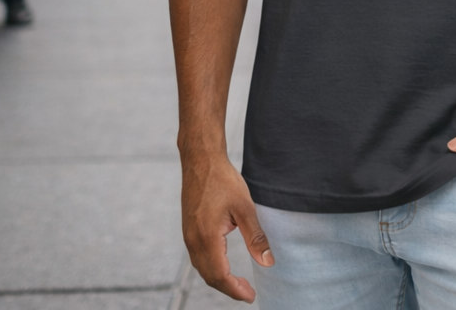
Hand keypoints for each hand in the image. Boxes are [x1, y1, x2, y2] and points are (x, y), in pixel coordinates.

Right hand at [181, 153, 273, 302]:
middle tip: (247, 293)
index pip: (220, 275)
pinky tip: (222, 265)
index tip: (251, 296)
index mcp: (207, 238)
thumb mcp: (245, 207)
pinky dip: (211, 268)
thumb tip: (268, 262)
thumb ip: (256, 237)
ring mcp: (188, 236)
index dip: (235, 290)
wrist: (200, 160)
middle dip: (228, 288)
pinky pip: (198, 258)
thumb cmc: (223, 180)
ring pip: (202, 268)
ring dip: (219, 280)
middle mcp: (193, 241)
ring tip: (237, 283)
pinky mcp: (188, 229)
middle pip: (209, 276)